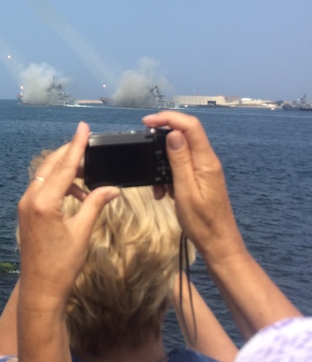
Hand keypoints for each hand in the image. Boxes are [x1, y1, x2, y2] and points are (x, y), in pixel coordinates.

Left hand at [18, 121, 118, 313]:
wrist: (40, 290)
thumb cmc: (62, 265)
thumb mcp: (82, 232)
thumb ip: (95, 204)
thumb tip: (112, 188)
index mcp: (44, 202)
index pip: (64, 166)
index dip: (76, 145)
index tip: (83, 127)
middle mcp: (30, 199)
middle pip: (51, 166)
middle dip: (70, 154)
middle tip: (89, 147)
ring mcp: (25, 205)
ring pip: (45, 176)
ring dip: (65, 171)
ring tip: (87, 176)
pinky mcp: (26, 212)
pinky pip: (42, 187)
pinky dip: (58, 184)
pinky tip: (76, 194)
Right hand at [142, 111, 243, 262]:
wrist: (218, 244)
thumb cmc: (202, 223)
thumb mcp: (185, 191)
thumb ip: (179, 161)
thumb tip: (173, 133)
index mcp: (206, 161)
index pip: (190, 126)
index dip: (168, 117)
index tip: (146, 122)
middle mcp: (207, 161)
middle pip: (186, 133)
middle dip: (163, 136)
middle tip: (144, 147)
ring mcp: (205, 169)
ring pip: (181, 150)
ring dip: (163, 160)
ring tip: (155, 183)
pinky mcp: (201, 178)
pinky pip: (183, 166)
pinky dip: (169, 173)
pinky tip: (162, 191)